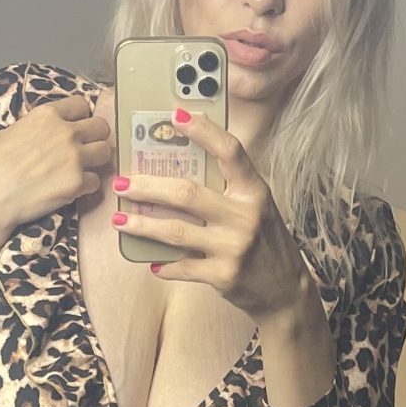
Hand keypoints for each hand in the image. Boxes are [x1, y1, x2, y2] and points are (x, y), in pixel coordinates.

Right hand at [0, 91, 113, 256]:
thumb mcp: (10, 133)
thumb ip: (36, 129)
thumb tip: (44, 134)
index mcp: (46, 115)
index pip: (81, 105)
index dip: (80, 118)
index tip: (76, 127)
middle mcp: (65, 132)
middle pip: (101, 127)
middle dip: (96, 137)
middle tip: (86, 150)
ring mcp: (74, 157)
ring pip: (105, 152)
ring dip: (96, 161)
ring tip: (82, 170)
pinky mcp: (77, 183)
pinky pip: (95, 181)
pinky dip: (87, 187)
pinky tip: (71, 190)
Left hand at [111, 108, 311, 322]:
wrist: (286, 290)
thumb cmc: (265, 241)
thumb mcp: (256, 207)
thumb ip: (227, 189)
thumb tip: (177, 168)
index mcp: (255, 191)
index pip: (230, 152)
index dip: (203, 131)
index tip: (176, 116)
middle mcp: (245, 216)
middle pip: (187, 194)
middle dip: (147, 187)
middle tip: (122, 183)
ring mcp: (234, 247)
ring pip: (176, 231)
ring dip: (142, 225)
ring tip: (119, 220)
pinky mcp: (224, 276)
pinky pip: (183, 267)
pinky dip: (164, 264)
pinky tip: (151, 261)